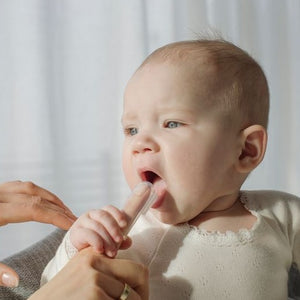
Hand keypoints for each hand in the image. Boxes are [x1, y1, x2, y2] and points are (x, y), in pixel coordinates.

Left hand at [0, 180, 76, 286]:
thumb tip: (15, 280)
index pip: (33, 210)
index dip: (56, 217)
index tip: (72, 224)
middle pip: (36, 197)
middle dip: (58, 208)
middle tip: (74, 219)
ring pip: (30, 187)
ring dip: (50, 198)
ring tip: (63, 210)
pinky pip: (21, 186)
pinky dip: (37, 193)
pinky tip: (42, 201)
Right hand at [29, 248, 148, 299]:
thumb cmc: (65, 297)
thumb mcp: (84, 275)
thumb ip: (106, 269)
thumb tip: (140, 268)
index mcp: (94, 254)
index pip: (135, 267)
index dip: (141, 285)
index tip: (138, 297)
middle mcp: (94, 260)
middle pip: (139, 275)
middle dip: (142, 295)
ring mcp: (94, 276)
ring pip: (131, 296)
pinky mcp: (93, 293)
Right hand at [69, 182, 151, 256]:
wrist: (75, 252)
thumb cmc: (94, 244)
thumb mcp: (109, 241)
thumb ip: (119, 241)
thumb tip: (129, 241)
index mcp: (100, 214)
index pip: (109, 208)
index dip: (117, 214)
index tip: (124, 224)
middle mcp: (90, 215)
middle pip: (103, 216)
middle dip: (113, 228)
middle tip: (119, 240)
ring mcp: (82, 222)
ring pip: (97, 226)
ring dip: (106, 240)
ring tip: (112, 252)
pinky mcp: (75, 232)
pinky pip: (87, 234)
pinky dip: (96, 242)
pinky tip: (100, 250)